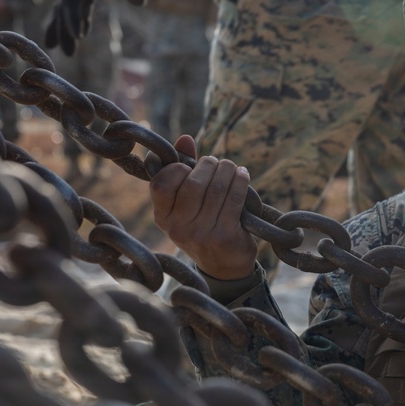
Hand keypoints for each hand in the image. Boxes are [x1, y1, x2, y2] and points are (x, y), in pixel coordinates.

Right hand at [150, 135, 256, 279]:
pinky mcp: (224, 236)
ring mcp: (201, 234)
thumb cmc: (203, 226)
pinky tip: (243, 176)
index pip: (161, 184)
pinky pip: (234, 198)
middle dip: (209, 165)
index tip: (189, 167)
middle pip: (193, 183)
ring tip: (232, 168)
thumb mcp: (186, 205)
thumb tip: (185, 139)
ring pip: (216, 188)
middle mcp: (177, 228)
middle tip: (219, 163)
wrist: (224, 266)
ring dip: (228, 170)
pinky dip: (240, 181)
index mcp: (163, 218)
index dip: (177, 169)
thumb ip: (183, 170)